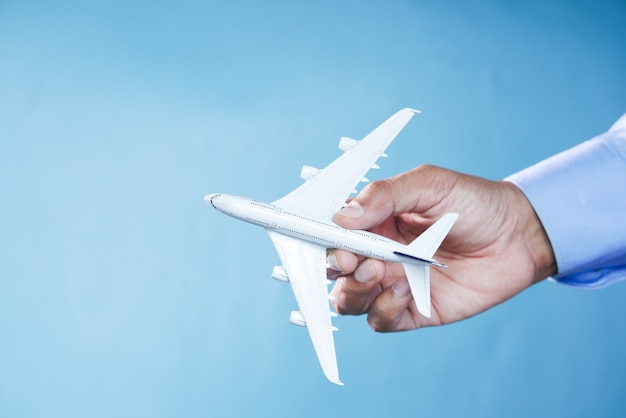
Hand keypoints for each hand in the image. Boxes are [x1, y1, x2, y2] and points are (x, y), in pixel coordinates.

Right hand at [327, 164, 555, 331]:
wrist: (520, 235)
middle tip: (355, 261)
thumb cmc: (474, 203)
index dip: (325, 239)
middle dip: (337, 267)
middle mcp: (379, 253)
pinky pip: (381, 320)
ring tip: (379, 274)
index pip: (334, 232)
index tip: (333, 239)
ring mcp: (394, 283)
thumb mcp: (428, 184)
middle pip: (335, 270)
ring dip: (354, 291)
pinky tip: (404, 291)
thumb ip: (384, 195)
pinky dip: (383, 310)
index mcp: (375, 221)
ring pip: (349, 299)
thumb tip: (342, 216)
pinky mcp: (414, 309)